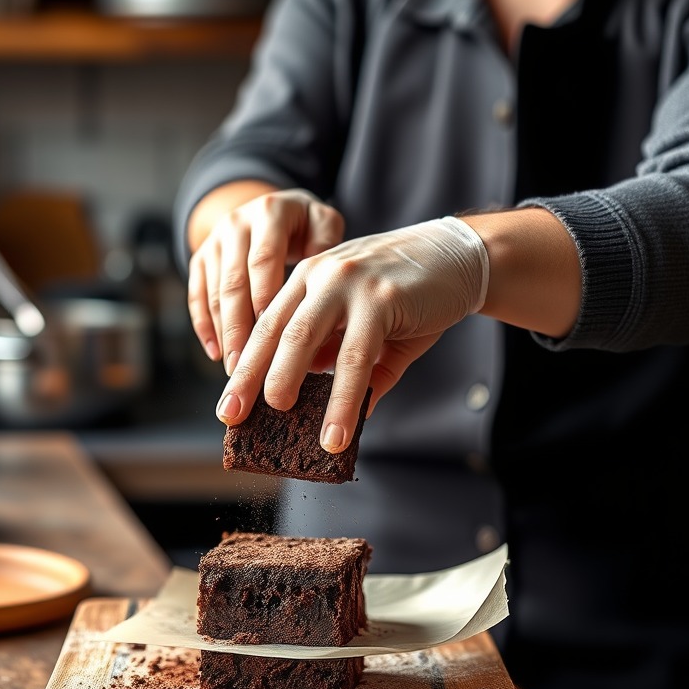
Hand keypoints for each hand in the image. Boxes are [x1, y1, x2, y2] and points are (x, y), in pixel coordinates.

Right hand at [187, 188, 344, 374]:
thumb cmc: (307, 225)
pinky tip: (215, 353)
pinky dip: (204, 326)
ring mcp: (214, 241)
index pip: (263, 260)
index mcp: (270, 213)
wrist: (274, 207)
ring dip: (223, 332)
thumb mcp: (324, 223)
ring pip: (214, 293)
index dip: (264, 297)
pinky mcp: (200, 258)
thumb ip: (326, 247)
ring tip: (235, 368)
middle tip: (246, 365)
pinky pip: (196, 296)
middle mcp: (236, 224)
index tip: (270, 335)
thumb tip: (321, 288)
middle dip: (239, 327)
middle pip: (234, 282)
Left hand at [215, 217, 489, 452]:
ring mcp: (348, 283)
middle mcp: (320, 276)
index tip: (229, 404)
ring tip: (277, 418)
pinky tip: (337, 431)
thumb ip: (350, 364)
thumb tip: (341, 413)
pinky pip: (354, 357)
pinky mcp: (380, 298)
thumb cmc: (412, 294)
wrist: (460, 257)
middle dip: (248, 375)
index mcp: (309, 281)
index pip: (266, 326)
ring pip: (304, 338)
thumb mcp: (370, 326)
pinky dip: (342, 399)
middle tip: (232, 415)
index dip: (244, 366)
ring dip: (286, 381)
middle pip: (273, 330)